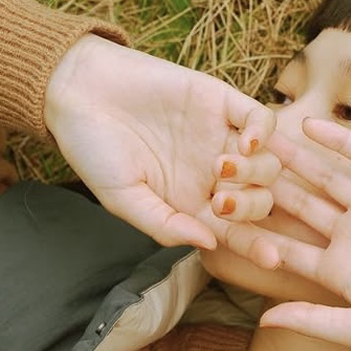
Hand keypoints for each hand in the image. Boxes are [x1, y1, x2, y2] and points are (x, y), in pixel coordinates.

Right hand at [43, 35, 279, 247]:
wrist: (77, 90)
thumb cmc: (93, 150)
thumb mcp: (123, 198)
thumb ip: (164, 225)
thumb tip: (208, 245)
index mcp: (193, 205)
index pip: (235, 231)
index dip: (256, 246)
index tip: (273, 260)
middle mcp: (214, 175)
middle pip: (260, 200)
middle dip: (250, 207)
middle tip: (221, 202)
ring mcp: (221, 138)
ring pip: (268, 164)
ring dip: (255, 173)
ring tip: (219, 167)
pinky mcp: (220, 101)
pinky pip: (260, 118)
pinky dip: (264, 133)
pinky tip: (247, 144)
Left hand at [211, 118, 350, 350]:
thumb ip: (311, 319)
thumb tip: (262, 320)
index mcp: (339, 270)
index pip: (287, 248)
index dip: (255, 234)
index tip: (220, 219)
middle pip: (301, 207)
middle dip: (267, 189)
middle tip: (230, 168)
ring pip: (326, 177)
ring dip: (295, 159)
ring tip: (261, 138)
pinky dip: (340, 141)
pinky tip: (309, 126)